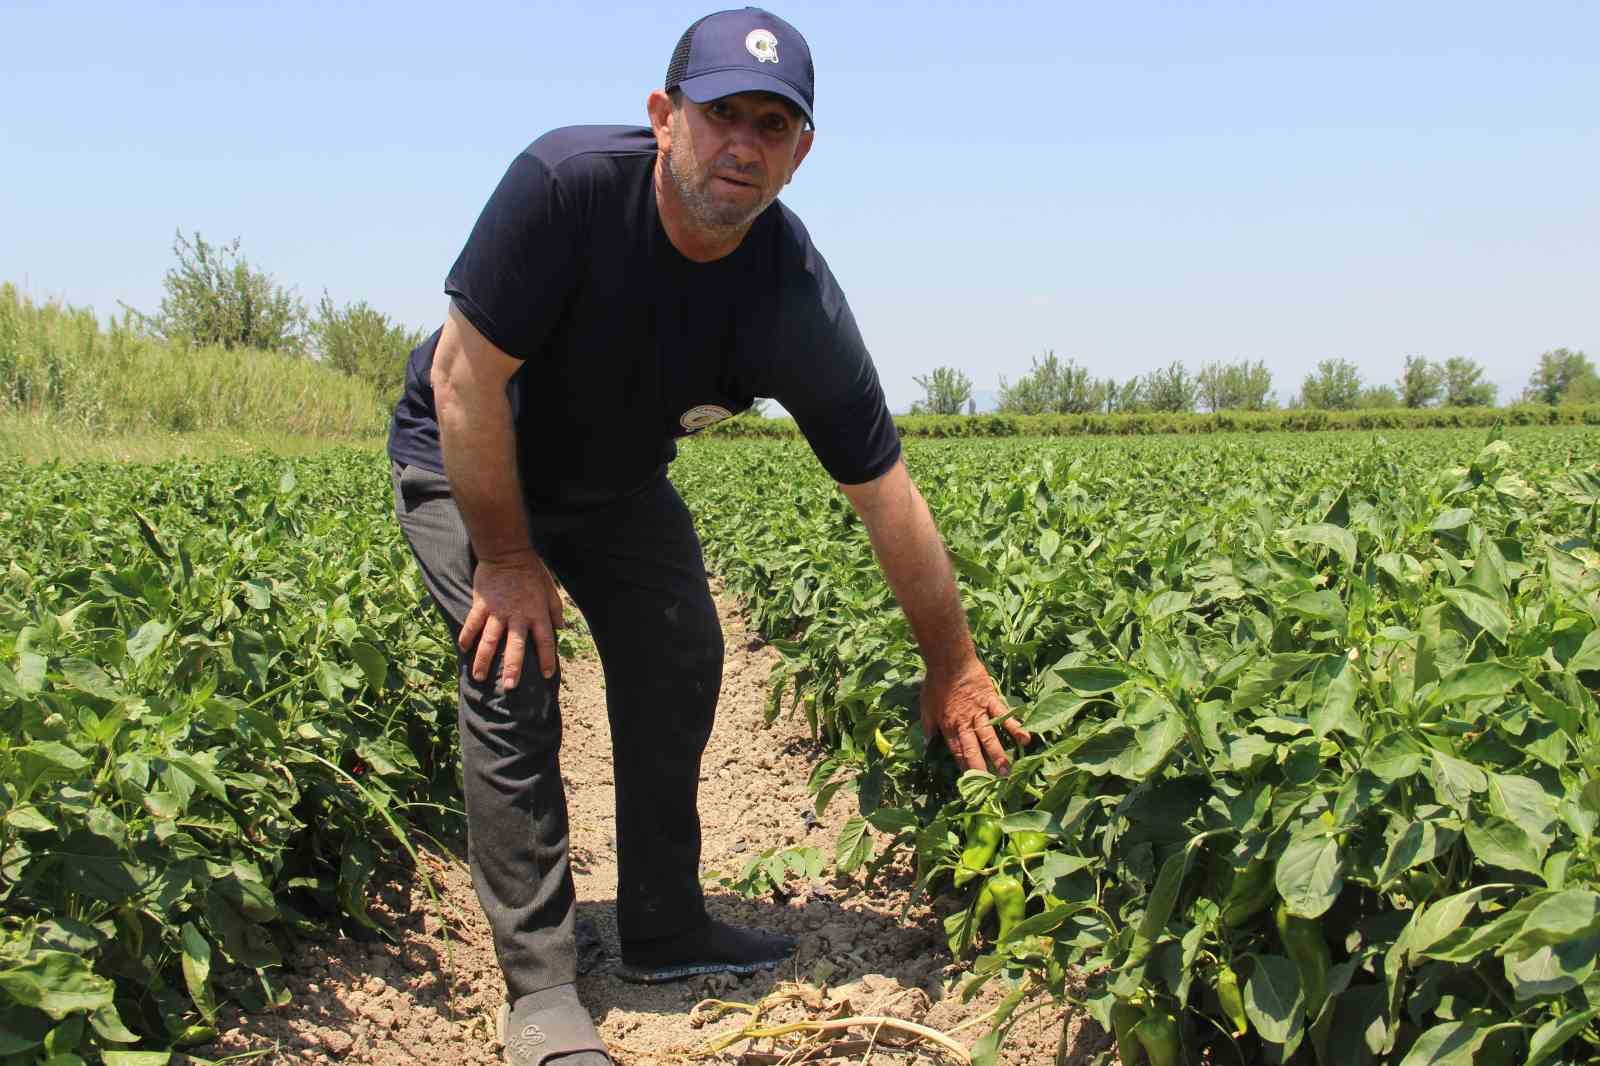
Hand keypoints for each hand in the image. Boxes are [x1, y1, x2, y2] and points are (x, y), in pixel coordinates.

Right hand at [459, 552, 564, 688]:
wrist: (507, 552)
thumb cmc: (531, 571)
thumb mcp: (550, 589)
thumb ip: (556, 609)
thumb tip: (561, 629)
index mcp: (537, 613)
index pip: (545, 641)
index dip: (548, 658)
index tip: (547, 675)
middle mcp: (518, 616)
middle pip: (515, 647)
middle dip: (512, 668)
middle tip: (509, 687)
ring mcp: (497, 611)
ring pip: (489, 640)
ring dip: (483, 660)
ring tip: (479, 677)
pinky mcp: (481, 605)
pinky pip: (472, 624)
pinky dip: (467, 637)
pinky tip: (463, 650)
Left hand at [921, 662, 1031, 775]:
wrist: (949, 660)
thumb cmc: (935, 683)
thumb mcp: (925, 706)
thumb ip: (927, 726)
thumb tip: (926, 745)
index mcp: (948, 725)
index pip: (957, 751)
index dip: (964, 767)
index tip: (971, 783)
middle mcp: (964, 722)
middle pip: (974, 748)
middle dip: (983, 768)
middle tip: (992, 785)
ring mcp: (979, 711)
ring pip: (990, 736)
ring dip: (999, 754)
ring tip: (1008, 771)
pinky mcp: (991, 699)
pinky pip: (1004, 715)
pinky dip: (1015, 726)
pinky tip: (1026, 738)